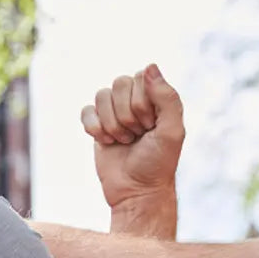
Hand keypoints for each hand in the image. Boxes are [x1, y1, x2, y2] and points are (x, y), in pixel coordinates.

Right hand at [80, 64, 184, 208]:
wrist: (136, 191)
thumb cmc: (158, 163)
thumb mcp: (172, 131)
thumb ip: (167, 98)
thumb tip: (149, 66)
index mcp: (155, 97)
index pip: (140, 77)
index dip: (142, 103)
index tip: (151, 126)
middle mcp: (134, 100)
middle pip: (119, 83)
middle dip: (126, 115)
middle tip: (137, 135)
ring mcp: (114, 112)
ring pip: (101, 95)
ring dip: (112, 123)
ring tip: (124, 140)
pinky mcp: (96, 125)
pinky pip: (86, 111)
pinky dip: (94, 128)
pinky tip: (107, 142)